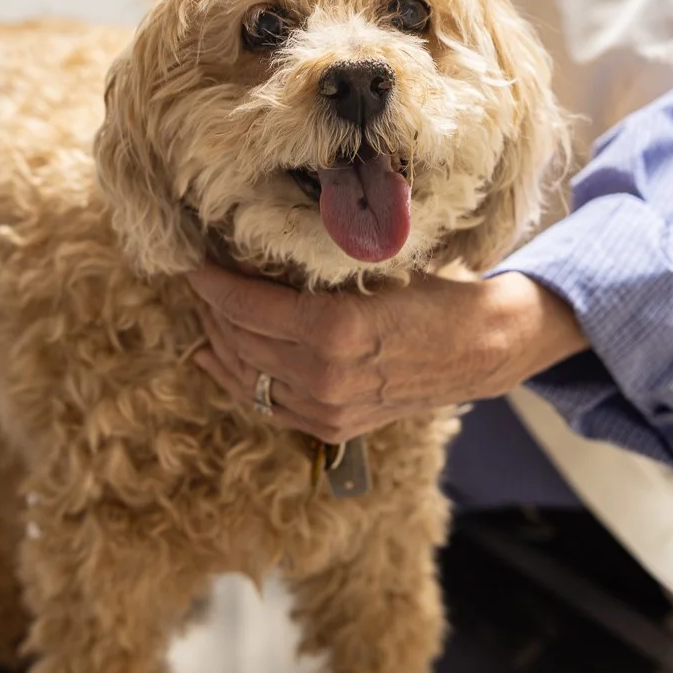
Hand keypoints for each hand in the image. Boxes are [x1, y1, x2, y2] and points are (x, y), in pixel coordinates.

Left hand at [188, 265, 586, 444]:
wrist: (478, 348)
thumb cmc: (429, 293)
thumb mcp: (373, 264)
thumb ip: (314, 264)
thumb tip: (255, 244)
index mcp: (333, 330)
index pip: (244, 306)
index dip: (211, 283)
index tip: (193, 261)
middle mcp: (323, 377)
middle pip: (239, 340)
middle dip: (211, 309)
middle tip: (200, 281)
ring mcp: (326, 409)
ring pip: (247, 376)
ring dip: (219, 342)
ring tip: (206, 314)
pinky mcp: (331, 428)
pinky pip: (266, 405)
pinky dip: (237, 381)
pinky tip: (215, 359)